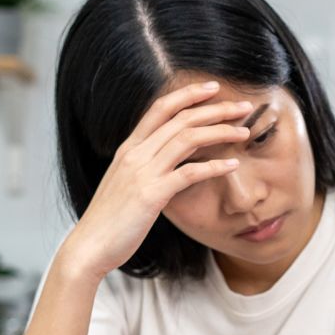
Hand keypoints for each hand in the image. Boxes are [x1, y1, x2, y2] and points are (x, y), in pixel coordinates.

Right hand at [60, 81, 251, 280]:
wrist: (89, 246)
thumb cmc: (110, 219)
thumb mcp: (125, 182)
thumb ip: (144, 165)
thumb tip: (168, 157)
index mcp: (129, 148)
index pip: (161, 108)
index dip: (188, 94)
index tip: (213, 88)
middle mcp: (135, 154)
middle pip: (181, 118)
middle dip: (216, 108)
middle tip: (244, 106)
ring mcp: (143, 172)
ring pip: (188, 138)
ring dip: (221, 131)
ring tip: (245, 131)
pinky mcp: (151, 195)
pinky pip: (190, 172)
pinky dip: (215, 166)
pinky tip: (233, 165)